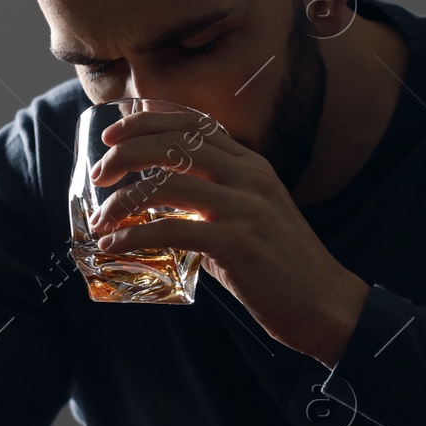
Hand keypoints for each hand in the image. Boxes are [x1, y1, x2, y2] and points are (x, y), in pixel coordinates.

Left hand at [88, 109, 369, 366]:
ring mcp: (244, 207)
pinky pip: (170, 229)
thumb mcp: (252, 218)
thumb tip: (158, 210)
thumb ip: (211, 205)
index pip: (193, 124)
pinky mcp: (236, 242)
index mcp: (252, 165)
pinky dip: (133, 236)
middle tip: (100, 174)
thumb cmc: (282, 267)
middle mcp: (249, 176)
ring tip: (101, 218)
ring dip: (123, 199)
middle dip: (126, 153)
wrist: (325, 304)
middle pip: (173, 144)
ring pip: (166, 183)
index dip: (148, 121)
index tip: (114, 134)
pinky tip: (113, 246)